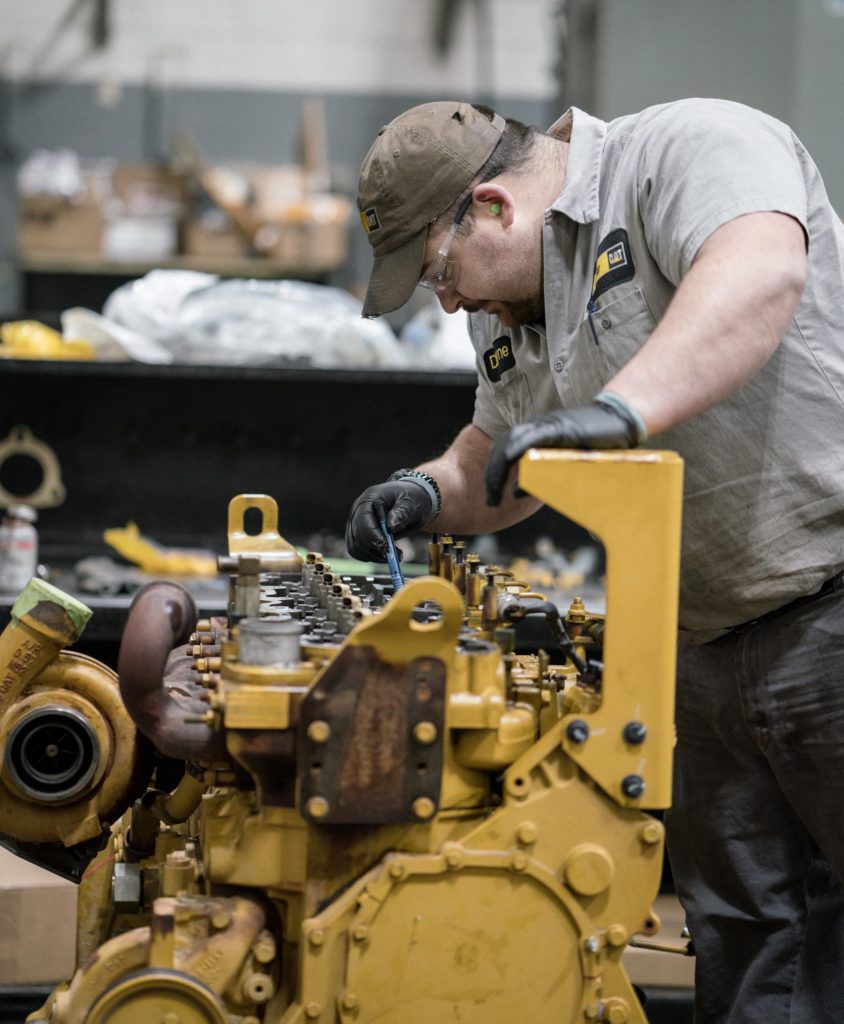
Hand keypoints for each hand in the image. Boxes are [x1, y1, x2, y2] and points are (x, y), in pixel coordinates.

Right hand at [345, 480, 433, 560]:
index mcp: (368, 500)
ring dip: (374, 556)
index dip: (373, 535)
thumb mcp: (411, 503)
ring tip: (394, 555)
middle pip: (357, 536)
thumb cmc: (411, 499)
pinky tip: (387, 555)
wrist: (411, 506)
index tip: (387, 547)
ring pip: (356, 547)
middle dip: (375, 548)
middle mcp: (357, 512)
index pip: (362, 520)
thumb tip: (391, 526)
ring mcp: (356, 525)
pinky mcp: (359, 536)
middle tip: (394, 554)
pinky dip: (371, 557)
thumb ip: (402, 512)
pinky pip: (358, 552)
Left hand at [484, 398, 641, 505]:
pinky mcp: (560, 427)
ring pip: (512, 442)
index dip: (494, 473)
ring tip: (496, 494)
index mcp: (536, 435)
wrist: (621, 419)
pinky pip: (534, 436)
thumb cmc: (600, 445)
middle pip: (502, 447)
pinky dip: (519, 448)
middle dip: (492, 476)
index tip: (492, 497)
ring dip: (500, 469)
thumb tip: (537, 501)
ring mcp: (547, 425)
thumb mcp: (569, 464)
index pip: (504, 451)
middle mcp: (537, 427)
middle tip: (490, 502)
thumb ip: (552, 477)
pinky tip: (511, 461)